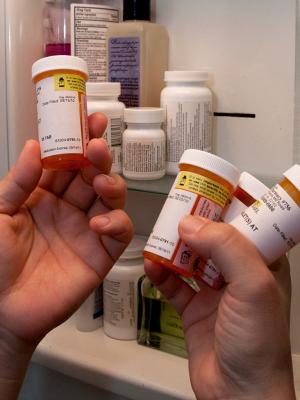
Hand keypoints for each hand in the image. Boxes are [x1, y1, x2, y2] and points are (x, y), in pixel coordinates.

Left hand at [0, 113, 132, 398]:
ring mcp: (87, 230)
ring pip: (111, 199)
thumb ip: (20, 181)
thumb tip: (35, 146)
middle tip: (97, 144)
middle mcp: (70, 208)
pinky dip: (115, 223)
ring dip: (111, 185)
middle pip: (92, 175)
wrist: (3, 309)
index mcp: (45, 195)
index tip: (88, 119)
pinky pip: (118, 233)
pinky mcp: (101, 254)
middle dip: (98, 157)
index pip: (68, 162)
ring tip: (101, 180)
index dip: (79, 140)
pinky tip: (98, 223)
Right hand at [145, 215, 294, 399]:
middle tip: (176, 207)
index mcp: (262, 263)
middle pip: (213, 236)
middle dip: (194, 222)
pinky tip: (152, 265)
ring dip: (174, 246)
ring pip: (191, 257)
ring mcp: (215, 290)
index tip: (207, 188)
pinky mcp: (194, 308)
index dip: (227, 203)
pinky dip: (161, 273)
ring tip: (160, 234)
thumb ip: (226, 247)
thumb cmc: (259, 345)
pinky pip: (174, 283)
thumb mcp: (252, 286)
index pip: (246, 221)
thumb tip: (191, 223)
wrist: (238, 395)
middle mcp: (239, 274)